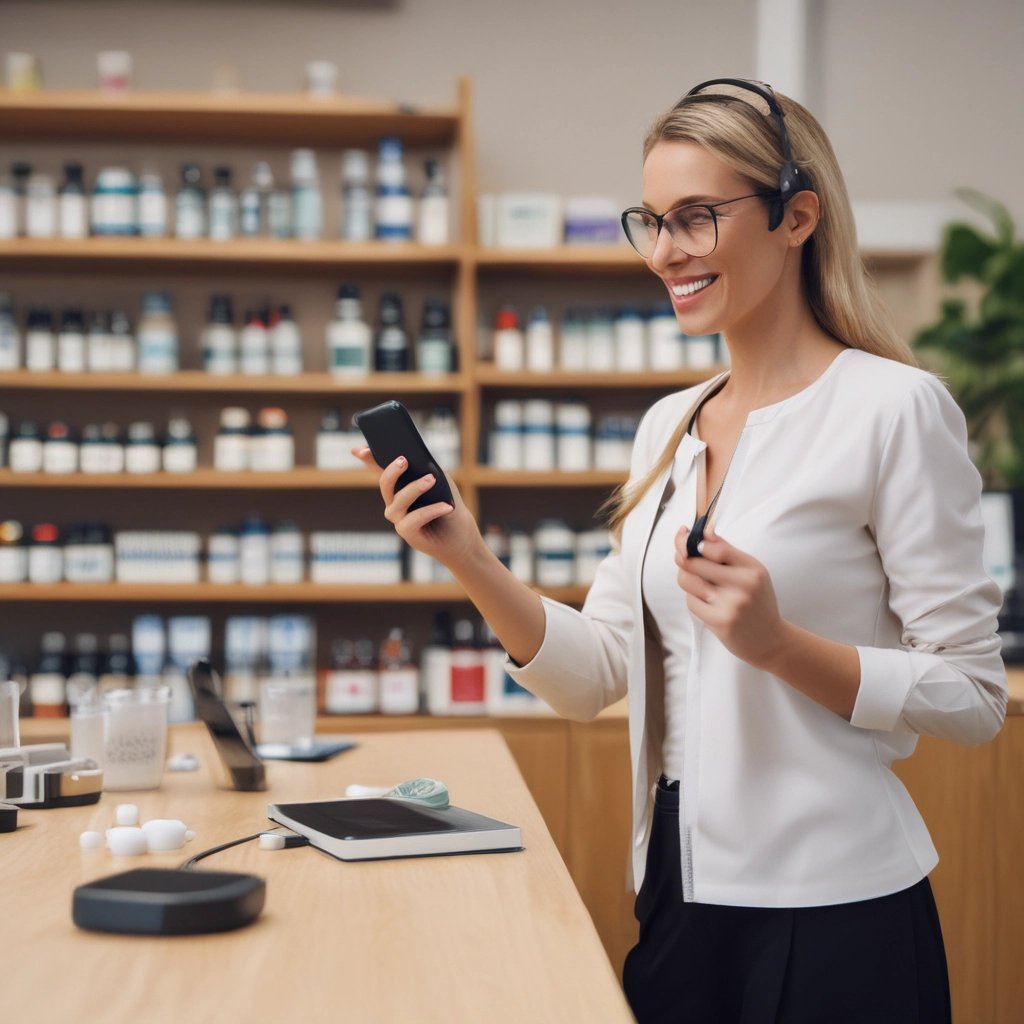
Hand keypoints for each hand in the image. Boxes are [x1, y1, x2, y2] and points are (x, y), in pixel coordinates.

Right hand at [351, 447, 480, 567]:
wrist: (459, 535)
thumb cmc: (448, 505)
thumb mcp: (442, 483)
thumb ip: (429, 471)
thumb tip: (423, 464)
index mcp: (399, 487)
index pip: (381, 471)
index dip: (368, 460)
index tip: (358, 449)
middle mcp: (394, 502)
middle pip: (385, 484)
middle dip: (392, 471)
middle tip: (404, 460)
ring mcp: (397, 518)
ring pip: (399, 500)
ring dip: (415, 488)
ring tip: (432, 479)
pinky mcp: (406, 532)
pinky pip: (415, 518)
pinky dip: (432, 510)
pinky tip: (447, 506)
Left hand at [674, 523, 786, 669]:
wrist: (771, 641)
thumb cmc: (757, 603)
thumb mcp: (752, 573)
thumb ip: (726, 551)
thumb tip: (702, 531)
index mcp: (752, 568)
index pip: (715, 548)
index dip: (691, 541)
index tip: (683, 537)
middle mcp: (743, 585)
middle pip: (694, 563)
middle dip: (683, 559)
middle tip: (683, 559)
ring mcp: (731, 604)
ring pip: (688, 581)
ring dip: (686, 580)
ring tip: (699, 584)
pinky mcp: (720, 622)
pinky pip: (691, 602)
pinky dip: (693, 600)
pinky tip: (707, 604)